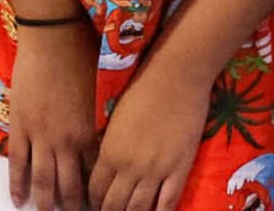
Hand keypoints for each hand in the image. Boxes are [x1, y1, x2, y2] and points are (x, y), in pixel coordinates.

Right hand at [7, 17, 99, 210]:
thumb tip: (114, 132)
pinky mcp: (20, 126)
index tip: (100, 203)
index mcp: (91, 131)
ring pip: (43, 180)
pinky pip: (18, 163)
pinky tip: (18, 200)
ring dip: (46, 202)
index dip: (98, 190)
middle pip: (71, 184)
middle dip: (74, 206)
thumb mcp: (105, 88)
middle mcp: (67, 140)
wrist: (54, 34)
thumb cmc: (84, 52)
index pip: (96, 172)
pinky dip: (17, 184)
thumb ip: (105, 115)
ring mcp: (41, 135)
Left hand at [88, 63, 203, 210]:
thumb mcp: (115, 118)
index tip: (95, 206)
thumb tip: (105, 164)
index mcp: (109, 152)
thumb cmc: (143, 86)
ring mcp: (155, 171)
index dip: (94, 203)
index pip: (95, 190)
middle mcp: (129, 167)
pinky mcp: (179, 170)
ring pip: (138, 210)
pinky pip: (167, 204)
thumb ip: (109, 145)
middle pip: (114, 205)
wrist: (176, 75)